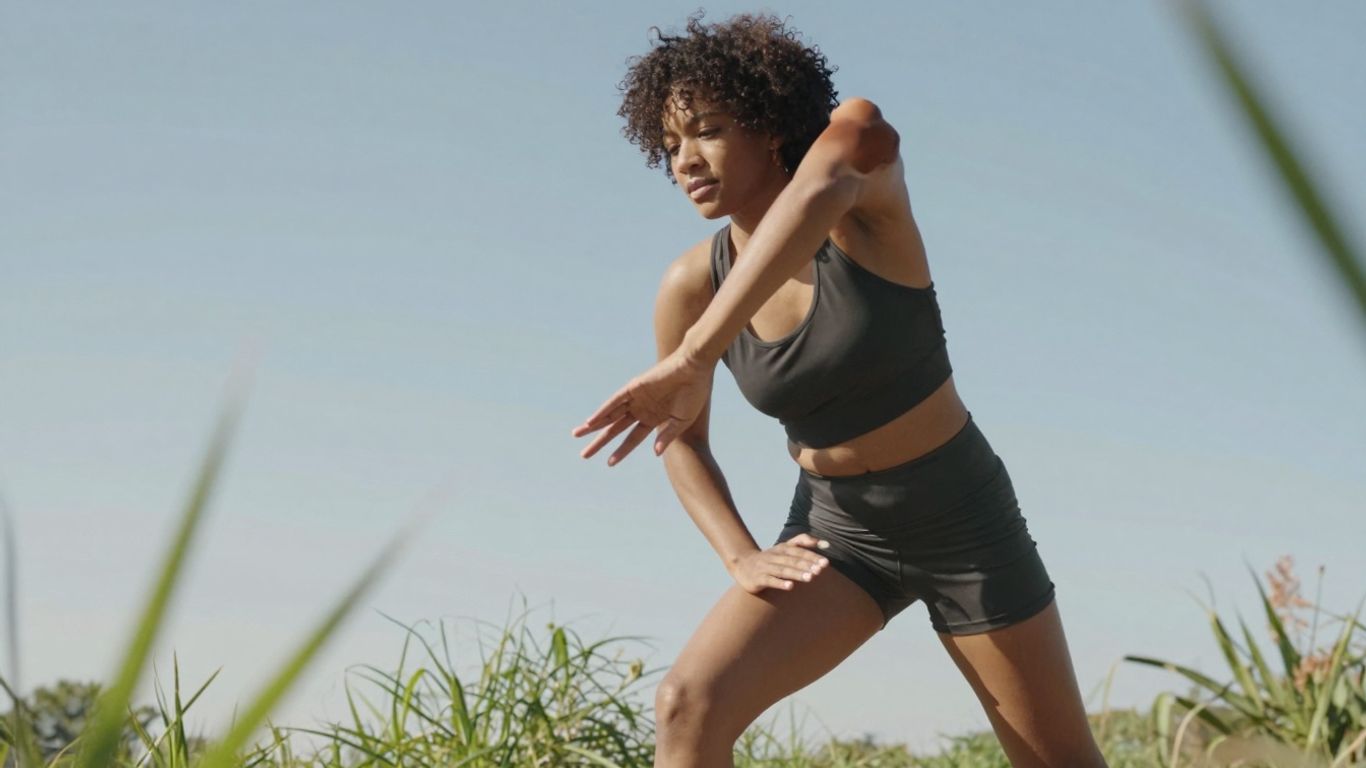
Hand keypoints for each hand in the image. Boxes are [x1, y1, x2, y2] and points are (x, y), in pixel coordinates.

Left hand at [572, 345, 713, 464]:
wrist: (694, 369)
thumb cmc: (693, 393)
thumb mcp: (682, 421)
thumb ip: (667, 436)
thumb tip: (655, 453)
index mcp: (653, 419)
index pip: (632, 438)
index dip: (621, 451)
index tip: (610, 463)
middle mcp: (641, 409)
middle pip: (615, 429)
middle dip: (599, 442)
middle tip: (584, 455)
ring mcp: (635, 398)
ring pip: (610, 415)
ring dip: (593, 425)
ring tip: (577, 434)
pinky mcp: (633, 387)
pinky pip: (615, 401)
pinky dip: (603, 411)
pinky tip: (592, 421)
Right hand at [730, 534, 830, 594]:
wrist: (742, 564)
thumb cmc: (770, 558)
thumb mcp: (784, 547)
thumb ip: (803, 542)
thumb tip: (827, 543)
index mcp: (782, 548)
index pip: (799, 551)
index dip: (812, 556)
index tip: (825, 563)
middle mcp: (774, 556)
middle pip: (792, 560)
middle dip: (806, 565)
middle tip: (820, 571)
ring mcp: (765, 567)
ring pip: (783, 570)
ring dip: (796, 574)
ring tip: (809, 578)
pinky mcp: (758, 578)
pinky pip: (770, 580)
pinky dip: (780, 583)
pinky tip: (790, 586)